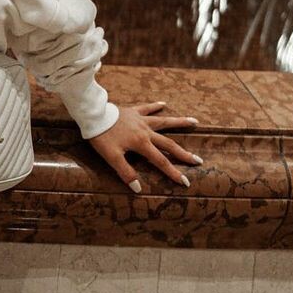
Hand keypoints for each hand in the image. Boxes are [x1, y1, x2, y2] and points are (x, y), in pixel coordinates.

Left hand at [87, 101, 201, 192]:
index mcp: (142, 144)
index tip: (185, 182)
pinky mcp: (133, 111)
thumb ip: (126, 172)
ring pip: (164, 122)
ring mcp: (141, 120)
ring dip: (179, 123)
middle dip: (184, 153)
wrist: (93, 115)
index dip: (173, 173)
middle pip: (169, 144)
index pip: (161, 161)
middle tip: (198, 160)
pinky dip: (156, 106)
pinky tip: (164, 104)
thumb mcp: (111, 158)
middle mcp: (146, 131)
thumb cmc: (101, 137)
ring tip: (194, 122)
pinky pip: (147, 108)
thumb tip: (138, 188)